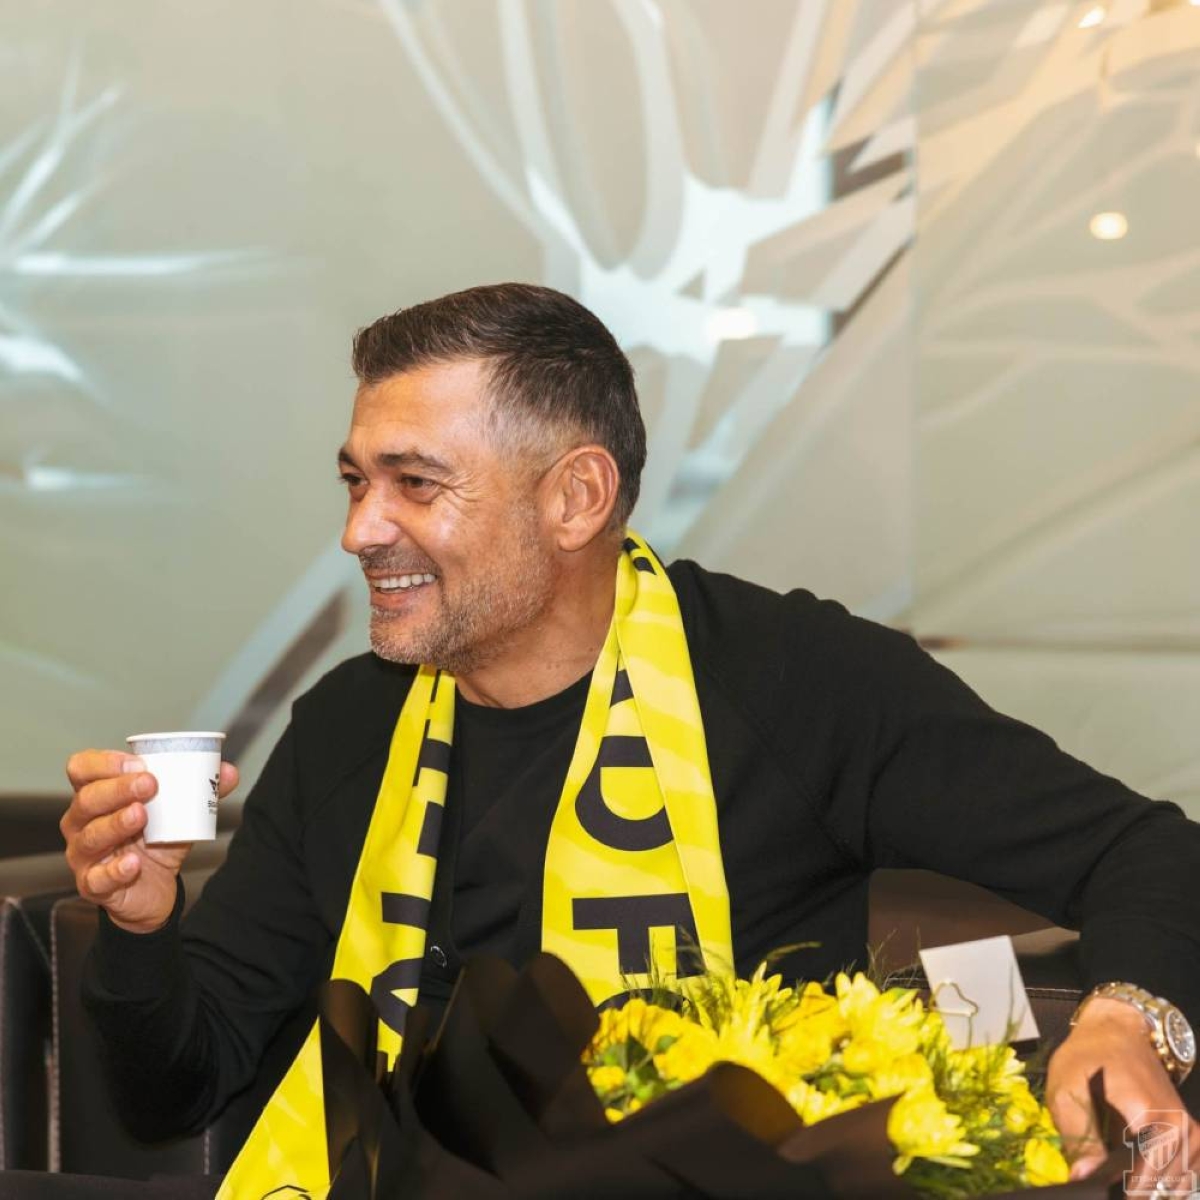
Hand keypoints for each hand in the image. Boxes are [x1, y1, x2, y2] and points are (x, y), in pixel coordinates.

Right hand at [62, 749, 238, 933]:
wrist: (155, 890)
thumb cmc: (156, 841)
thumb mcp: (178, 812)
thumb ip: (201, 791)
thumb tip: (229, 771)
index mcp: (97, 795)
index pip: (83, 769)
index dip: (104, 762)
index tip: (139, 763)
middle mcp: (82, 822)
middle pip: (86, 799)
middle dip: (118, 788)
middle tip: (149, 784)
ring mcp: (84, 855)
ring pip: (91, 836)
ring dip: (116, 823)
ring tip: (141, 815)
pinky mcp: (93, 885)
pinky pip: (98, 878)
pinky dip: (116, 870)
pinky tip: (133, 863)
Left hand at [1047, 996, 1198, 1190]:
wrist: (1117, 1029)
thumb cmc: (1087, 1057)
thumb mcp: (1066, 1088)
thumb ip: (1077, 1136)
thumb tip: (1083, 1179)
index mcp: (1150, 1118)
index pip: (1144, 1180)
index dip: (1121, 1191)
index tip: (1102, 1191)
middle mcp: (1179, 1128)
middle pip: (1161, 1187)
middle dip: (1131, 1190)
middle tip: (1107, 1182)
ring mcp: (1190, 1132)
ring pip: (1175, 1186)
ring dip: (1149, 1186)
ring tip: (1120, 1174)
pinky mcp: (1192, 1135)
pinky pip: (1186, 1175)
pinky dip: (1164, 1179)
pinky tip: (1140, 1171)